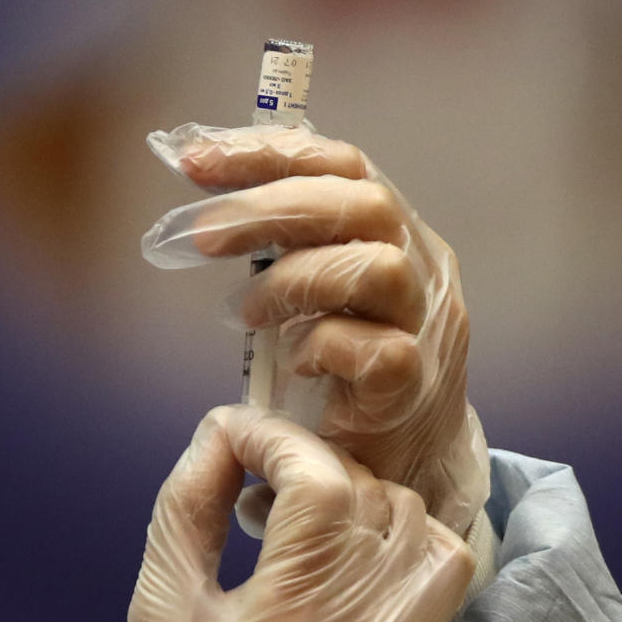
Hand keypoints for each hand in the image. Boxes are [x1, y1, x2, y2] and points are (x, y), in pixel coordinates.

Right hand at [123, 405, 473, 621]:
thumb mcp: (158, 609)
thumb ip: (187, 509)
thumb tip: (219, 433)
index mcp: (291, 615)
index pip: (317, 482)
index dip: (275, 437)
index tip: (233, 432)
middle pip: (364, 489)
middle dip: (305, 461)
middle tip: (254, 474)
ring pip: (408, 516)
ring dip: (353, 490)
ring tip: (298, 511)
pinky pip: (443, 563)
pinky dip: (408, 530)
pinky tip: (355, 540)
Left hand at [142, 124, 489, 534]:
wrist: (400, 469)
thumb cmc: (344, 376)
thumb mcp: (313, 293)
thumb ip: (283, 244)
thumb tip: (204, 188)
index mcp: (398, 235)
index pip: (344, 164)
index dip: (269, 152)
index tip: (195, 159)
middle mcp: (422, 271)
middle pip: (363, 202)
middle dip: (270, 208)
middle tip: (202, 235)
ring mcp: (426, 329)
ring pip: (376, 267)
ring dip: (293, 281)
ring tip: (244, 312)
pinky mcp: (413, 387)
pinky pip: (375, 348)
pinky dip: (319, 346)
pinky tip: (291, 364)